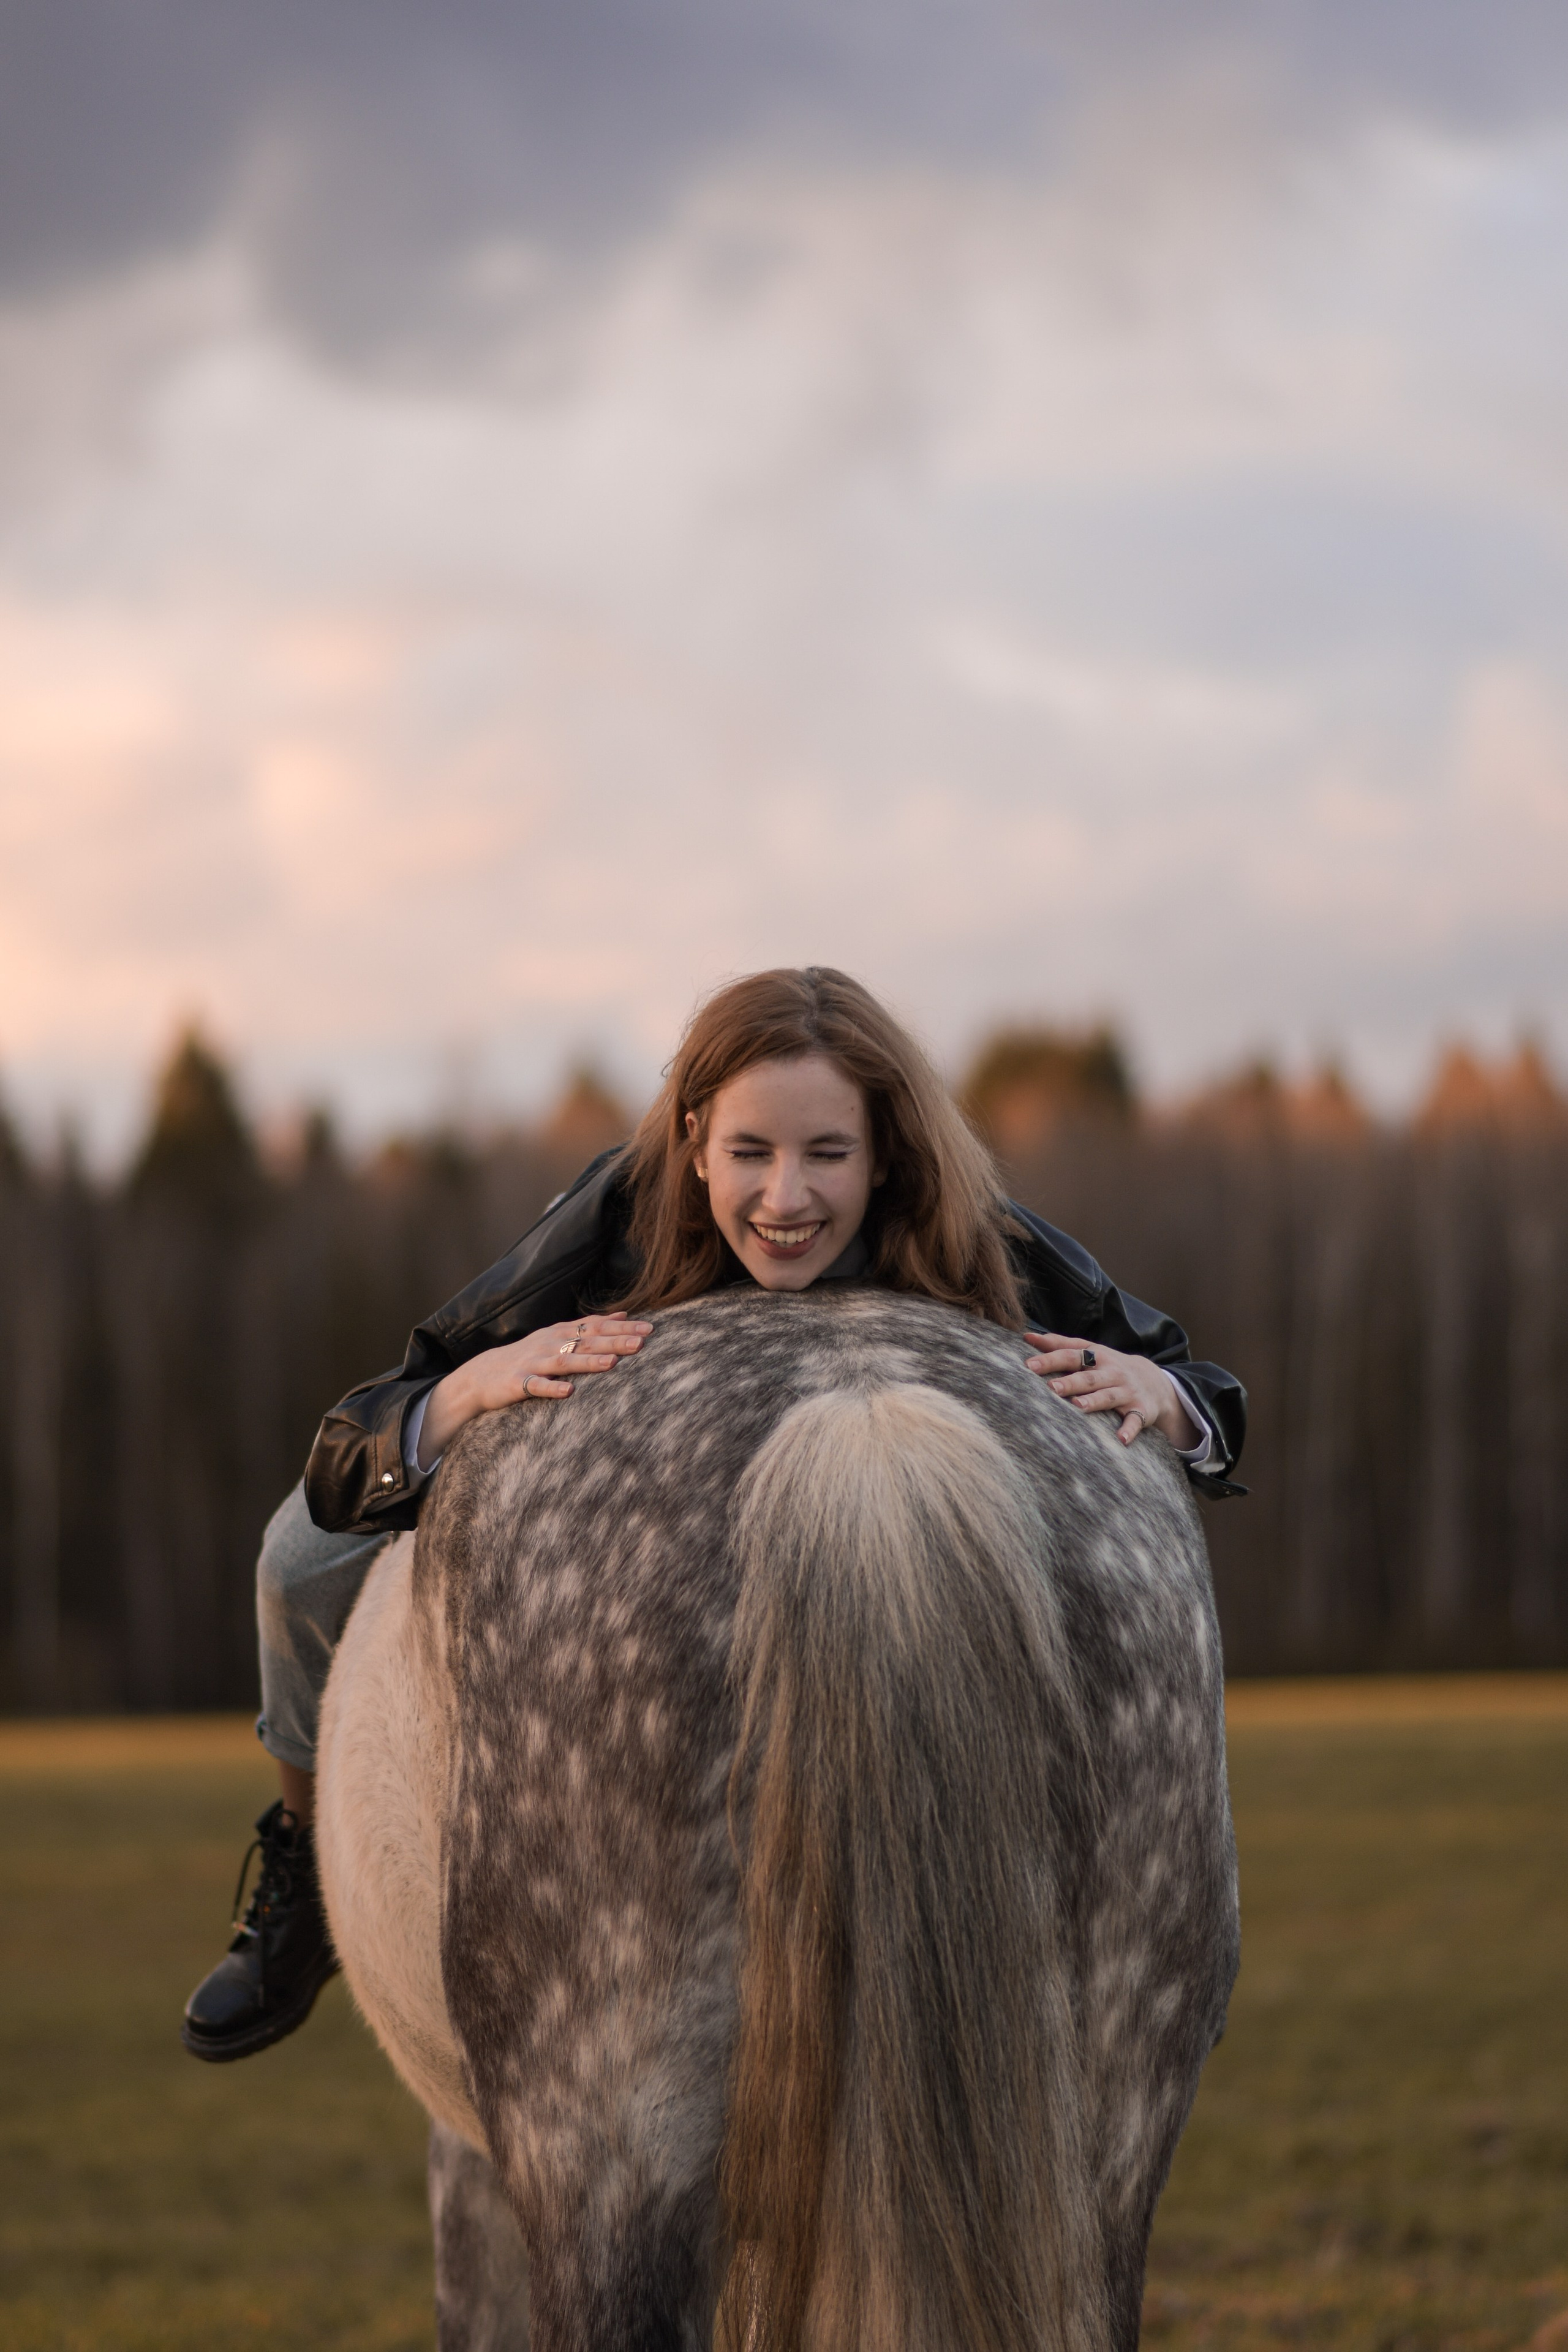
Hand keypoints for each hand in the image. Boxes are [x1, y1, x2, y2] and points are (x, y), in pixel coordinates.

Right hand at [416, 1314, 653, 1468]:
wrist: (482, 1375)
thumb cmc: (529, 1356)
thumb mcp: (558, 1336)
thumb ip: (589, 1326)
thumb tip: (624, 1314)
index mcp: (561, 1333)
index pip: (595, 1326)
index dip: (621, 1327)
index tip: (650, 1329)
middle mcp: (549, 1343)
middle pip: (585, 1341)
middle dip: (614, 1341)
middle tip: (642, 1342)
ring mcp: (533, 1362)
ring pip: (564, 1361)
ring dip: (588, 1362)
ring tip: (613, 1363)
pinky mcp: (518, 1383)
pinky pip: (536, 1386)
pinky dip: (552, 1388)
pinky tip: (569, 1392)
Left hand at [1023, 1331, 1200, 1450]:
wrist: (1155, 1382)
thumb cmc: (1109, 1366)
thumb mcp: (1090, 1351)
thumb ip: (1060, 1344)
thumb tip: (1028, 1337)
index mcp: (1097, 1356)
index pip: (1071, 1355)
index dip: (1051, 1359)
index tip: (1029, 1364)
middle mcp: (1111, 1372)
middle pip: (1088, 1376)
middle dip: (1070, 1381)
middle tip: (1051, 1387)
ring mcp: (1126, 1391)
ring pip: (1108, 1396)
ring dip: (1094, 1401)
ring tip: (1078, 1406)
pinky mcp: (1140, 1410)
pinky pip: (1135, 1421)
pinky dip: (1129, 1429)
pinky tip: (1121, 1439)